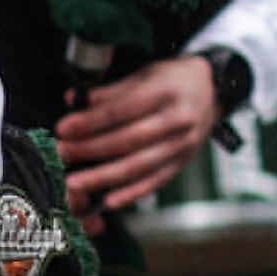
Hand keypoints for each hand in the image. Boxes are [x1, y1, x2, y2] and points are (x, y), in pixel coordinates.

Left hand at [55, 53, 223, 211]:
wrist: (213, 91)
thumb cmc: (173, 80)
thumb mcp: (144, 74)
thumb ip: (110, 91)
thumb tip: (75, 100)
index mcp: (166, 92)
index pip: (122, 109)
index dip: (91, 121)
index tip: (64, 128)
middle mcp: (178, 120)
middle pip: (128, 139)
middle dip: (91, 149)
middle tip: (63, 153)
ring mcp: (182, 144)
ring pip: (139, 166)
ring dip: (104, 177)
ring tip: (76, 182)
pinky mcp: (183, 162)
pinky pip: (155, 182)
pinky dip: (132, 193)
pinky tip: (109, 200)